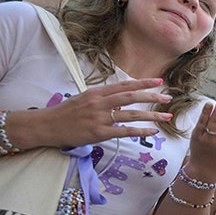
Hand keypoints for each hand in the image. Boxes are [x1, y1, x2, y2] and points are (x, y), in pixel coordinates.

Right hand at [42, 78, 171, 145]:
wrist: (47, 125)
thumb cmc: (66, 113)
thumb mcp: (84, 99)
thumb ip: (103, 97)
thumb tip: (121, 99)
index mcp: (97, 92)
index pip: (124, 85)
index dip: (142, 82)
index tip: (158, 81)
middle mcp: (99, 103)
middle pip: (131, 97)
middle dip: (151, 96)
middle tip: (168, 97)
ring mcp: (99, 118)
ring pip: (131, 114)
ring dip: (151, 115)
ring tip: (166, 116)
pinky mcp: (99, 133)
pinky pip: (124, 131)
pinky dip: (140, 131)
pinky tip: (152, 132)